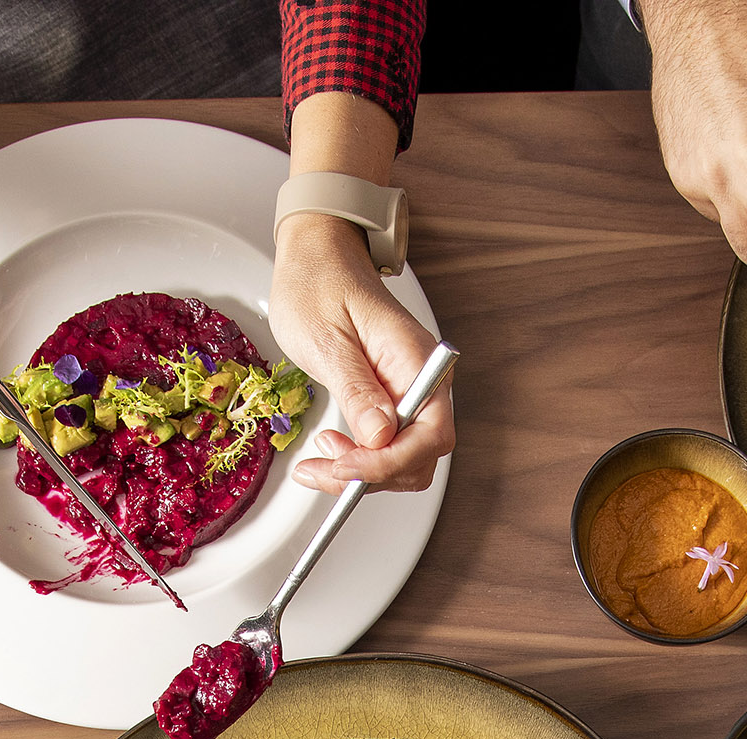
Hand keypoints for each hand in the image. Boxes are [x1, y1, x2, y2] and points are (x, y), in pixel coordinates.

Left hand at [269, 213, 453, 492]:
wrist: (317, 256)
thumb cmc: (319, 283)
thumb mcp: (328, 337)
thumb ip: (357, 388)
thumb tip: (380, 435)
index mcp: (417, 360)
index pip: (429, 433)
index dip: (390, 461)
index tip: (346, 467)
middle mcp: (422, 380)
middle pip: (419, 456)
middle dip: (372, 475)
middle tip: (321, 468)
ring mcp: (408, 392)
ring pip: (403, 459)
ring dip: (363, 474)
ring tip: (318, 461)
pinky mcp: (390, 399)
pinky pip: (386, 446)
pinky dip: (359, 461)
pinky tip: (330, 451)